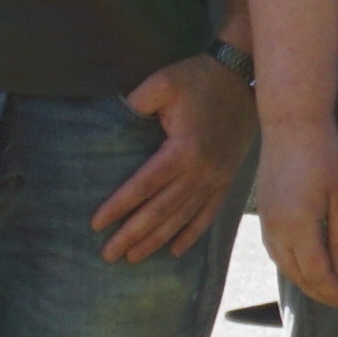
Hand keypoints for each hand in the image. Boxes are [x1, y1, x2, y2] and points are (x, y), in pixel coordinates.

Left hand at [97, 54, 258, 264]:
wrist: (241, 78)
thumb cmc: (198, 78)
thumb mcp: (163, 82)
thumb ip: (137, 101)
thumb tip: (116, 115)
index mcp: (183, 150)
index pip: (143, 186)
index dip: (119, 207)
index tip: (96, 225)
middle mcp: (201, 171)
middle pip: (161, 210)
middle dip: (133, 235)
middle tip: (109, 255)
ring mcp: (216, 178)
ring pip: (182, 217)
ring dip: (157, 240)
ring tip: (134, 258)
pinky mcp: (226, 178)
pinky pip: (207, 213)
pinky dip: (191, 234)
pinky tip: (175, 251)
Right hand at [254, 110, 337, 310]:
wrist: (291, 124)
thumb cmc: (323, 155)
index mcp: (298, 228)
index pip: (318, 276)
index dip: (336, 294)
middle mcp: (276, 231)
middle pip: (298, 277)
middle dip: (322, 294)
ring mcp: (266, 223)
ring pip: (284, 267)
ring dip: (305, 282)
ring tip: (328, 289)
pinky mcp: (263, 213)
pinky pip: (275, 252)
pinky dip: (291, 266)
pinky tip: (305, 266)